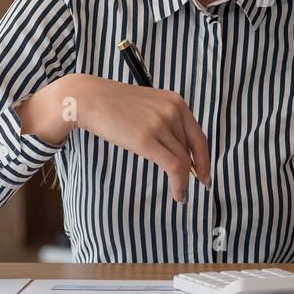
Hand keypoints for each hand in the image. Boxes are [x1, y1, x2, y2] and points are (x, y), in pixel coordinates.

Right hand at [17, 74, 210, 203]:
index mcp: (176, 102)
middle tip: (195, 186)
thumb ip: (166, 123)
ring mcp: (160, 124)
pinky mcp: (146, 139)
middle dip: (195, 171)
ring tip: (180, 194)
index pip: (199, 135)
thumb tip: (179, 151)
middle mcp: (173, 111)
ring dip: (185, 182)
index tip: (205, 173)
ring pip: (184, 160)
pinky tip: (178, 194)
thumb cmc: (114, 105)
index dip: (205, 158)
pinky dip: (179, 184)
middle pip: (192, 149)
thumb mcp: (148, 106)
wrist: (88, 98)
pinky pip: (174, 166)